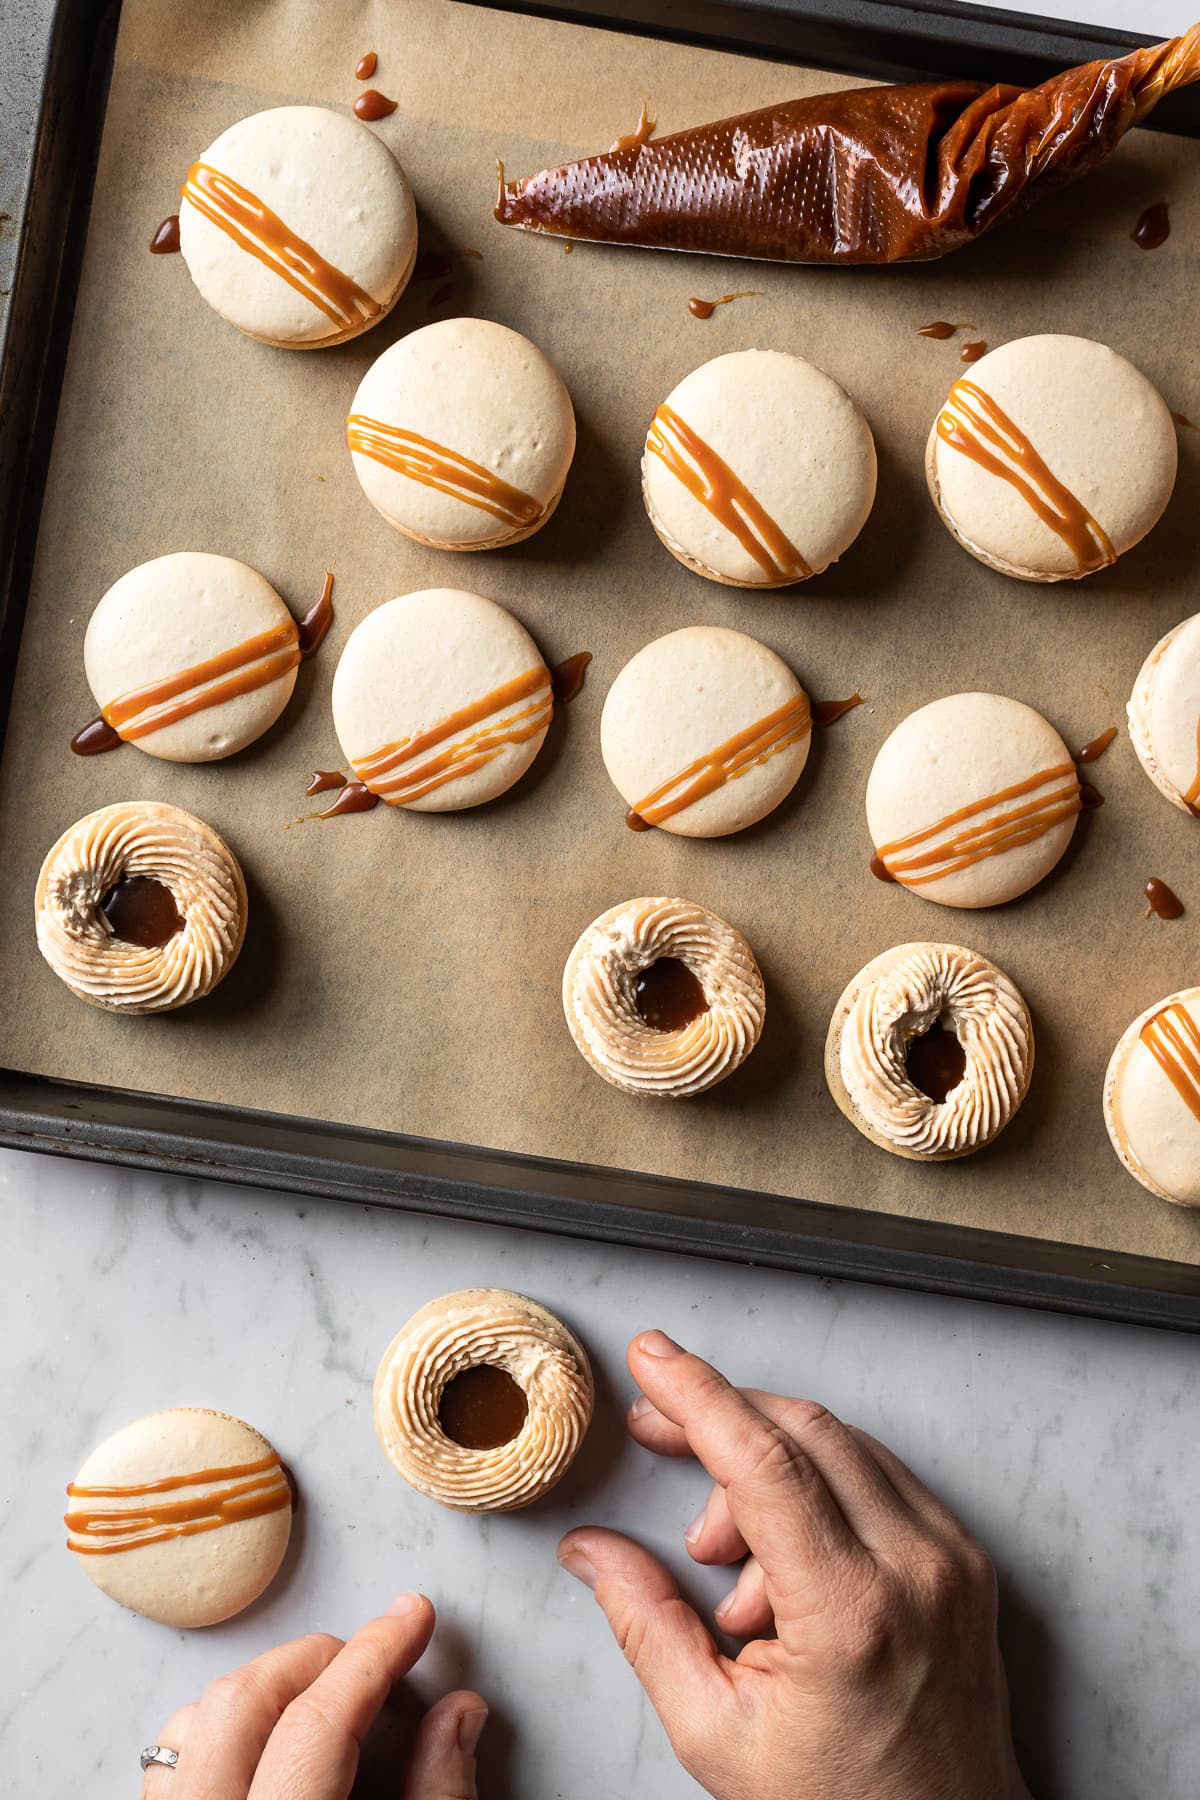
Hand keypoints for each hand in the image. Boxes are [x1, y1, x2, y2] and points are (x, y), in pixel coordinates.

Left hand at [142, 1593, 485, 1798]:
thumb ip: (436, 1796)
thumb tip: (459, 1713)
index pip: (317, 1725)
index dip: (375, 1657)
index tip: (414, 1617)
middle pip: (243, 1703)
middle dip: (318, 1660)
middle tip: (378, 1658)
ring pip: (191, 1725)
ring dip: (266, 1691)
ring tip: (327, 1701)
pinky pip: (169, 1767)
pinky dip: (221, 1734)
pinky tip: (270, 1745)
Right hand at [559, 1332, 1030, 1799]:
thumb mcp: (716, 1732)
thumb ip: (646, 1625)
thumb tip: (590, 1550)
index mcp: (853, 1614)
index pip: (764, 1462)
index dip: (697, 1395)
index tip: (652, 1358)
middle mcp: (917, 1570)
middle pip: (802, 1430)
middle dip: (718, 1418)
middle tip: (656, 1431)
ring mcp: (952, 1559)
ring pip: (840, 1443)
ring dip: (766, 1465)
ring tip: (723, 1558)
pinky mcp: (965, 1558)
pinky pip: (877, 1474)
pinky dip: (816, 1486)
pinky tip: (779, 1556)